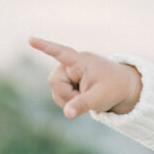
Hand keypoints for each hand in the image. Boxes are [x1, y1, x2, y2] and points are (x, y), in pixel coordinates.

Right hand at [28, 37, 142, 117]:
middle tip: (86, 98)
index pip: (61, 52)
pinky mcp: (66, 81)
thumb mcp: (100, 98)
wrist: (123, 88)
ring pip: (56, 91)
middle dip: (67, 95)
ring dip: (69, 100)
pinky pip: (59, 96)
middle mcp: (71, 64)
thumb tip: (67, 114)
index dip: (45, 47)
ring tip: (87, 97)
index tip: (31, 40)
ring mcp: (67, 73)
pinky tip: (82, 98)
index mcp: (81, 61)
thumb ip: (82, 104)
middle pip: (54, 82)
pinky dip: (69, 102)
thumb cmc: (114, 88)